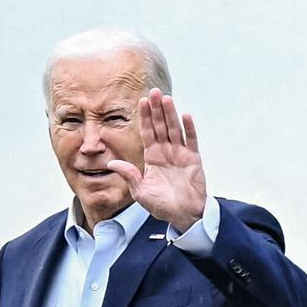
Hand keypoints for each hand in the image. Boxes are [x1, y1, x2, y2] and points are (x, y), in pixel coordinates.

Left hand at [105, 89, 208, 227]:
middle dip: (157, 109)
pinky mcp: (194, 160)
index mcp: (152, 157)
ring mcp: (180, 154)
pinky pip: (191, 141)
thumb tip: (111, 164)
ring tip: (166, 98)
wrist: (184, 216)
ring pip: (174, 129)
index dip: (145, 117)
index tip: (142, 101)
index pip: (147, 132)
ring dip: (171, 113)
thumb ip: (128, 175)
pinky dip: (189, 128)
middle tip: (154, 91)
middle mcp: (166, 152)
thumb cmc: (162, 206)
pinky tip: (185, 115)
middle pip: (160, 126)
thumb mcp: (140, 192)